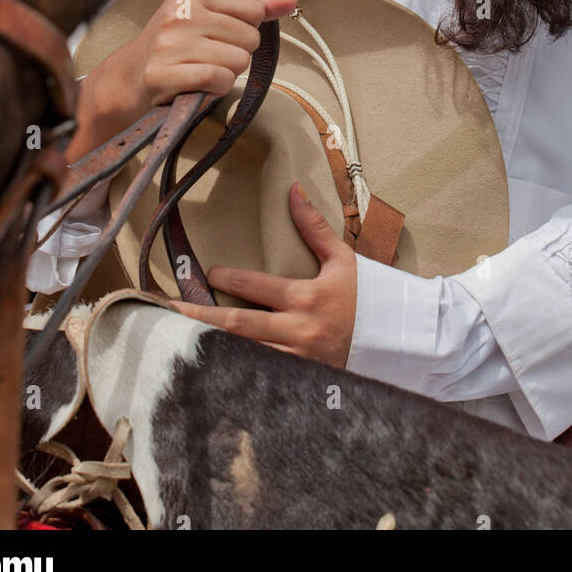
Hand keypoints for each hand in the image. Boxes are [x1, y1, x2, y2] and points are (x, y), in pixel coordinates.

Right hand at [89, 0, 297, 129]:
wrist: (127, 78)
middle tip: (207, 56)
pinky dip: (215, 89)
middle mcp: (180, 12)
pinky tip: (199, 85)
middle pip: (248, 38)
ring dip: (226, 74)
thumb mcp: (209, 16)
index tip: (220, 34)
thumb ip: (252, 8)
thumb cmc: (174, 45)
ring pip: (237, 61)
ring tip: (201, 70)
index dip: (245, 29)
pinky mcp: (162, 73)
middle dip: (236, 54)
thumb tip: (290, 1)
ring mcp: (169, 43)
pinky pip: (217, 80)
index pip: (253, 9)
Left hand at [168, 182, 357, 369]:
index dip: (229, 278)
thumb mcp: (343, 258)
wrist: (398, 341)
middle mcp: (300, 331)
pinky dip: (236, 372)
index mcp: (308, 297)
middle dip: (203, 316)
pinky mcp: (301, 382)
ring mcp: (299, 362)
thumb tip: (292, 190)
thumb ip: (314, 227)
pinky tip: (213, 368)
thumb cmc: (368, 296)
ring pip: (246, 356)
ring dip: (213, 348)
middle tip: (173, 309)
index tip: (208, 273)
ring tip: (181, 340)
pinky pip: (261, 378)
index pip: (258, 287)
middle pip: (240, 325)